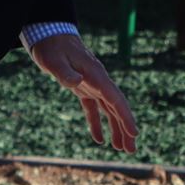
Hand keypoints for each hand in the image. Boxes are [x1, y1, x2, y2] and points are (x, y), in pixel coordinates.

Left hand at [29, 34, 138, 151]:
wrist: (50, 34)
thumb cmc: (52, 47)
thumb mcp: (54, 60)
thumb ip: (65, 72)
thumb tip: (77, 82)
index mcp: (96, 75)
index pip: (115, 99)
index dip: (126, 117)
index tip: (134, 133)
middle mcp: (99, 81)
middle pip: (117, 107)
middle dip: (125, 128)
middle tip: (131, 150)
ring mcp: (92, 84)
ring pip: (109, 109)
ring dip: (116, 128)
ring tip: (121, 149)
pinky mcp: (83, 87)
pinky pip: (94, 109)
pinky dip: (97, 124)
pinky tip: (99, 140)